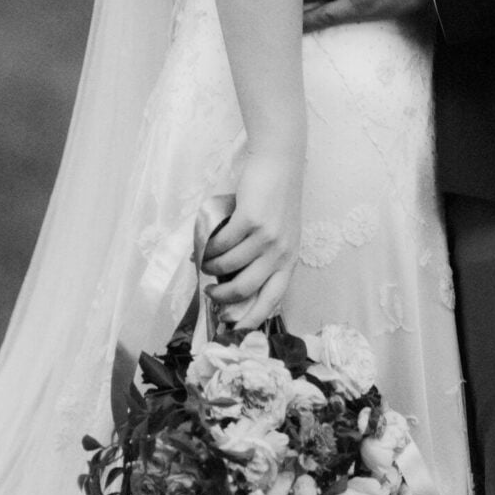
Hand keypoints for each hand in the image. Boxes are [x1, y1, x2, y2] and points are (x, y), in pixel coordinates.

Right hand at [201, 150, 302, 331]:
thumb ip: (261, 259)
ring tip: (205, 262)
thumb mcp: (279, 235)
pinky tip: (207, 244)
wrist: (279, 165)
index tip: (233, 328)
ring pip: (228, 266)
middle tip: (209, 292)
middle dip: (221, 297)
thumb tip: (229, 283)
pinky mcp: (251, 221)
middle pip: (245, 289)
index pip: (272, 300)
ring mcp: (267, 237)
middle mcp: (281, 252)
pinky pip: (222, 244)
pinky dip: (209, 247)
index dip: (251, 319)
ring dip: (211, 267)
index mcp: (290, 260)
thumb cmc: (276, 201)